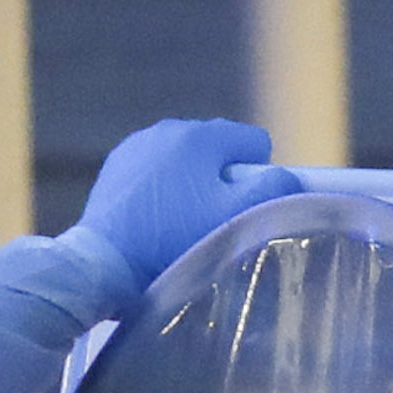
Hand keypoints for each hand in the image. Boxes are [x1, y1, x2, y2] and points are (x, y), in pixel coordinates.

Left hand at [82, 117, 304, 294]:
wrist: (105, 263)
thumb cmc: (175, 238)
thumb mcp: (236, 217)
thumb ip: (274, 189)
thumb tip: (288, 177)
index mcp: (201, 135)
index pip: (254, 142)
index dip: (259, 175)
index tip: (240, 207)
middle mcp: (169, 128)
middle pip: (219, 149)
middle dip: (224, 178)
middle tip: (211, 218)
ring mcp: (138, 144)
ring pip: (187, 159)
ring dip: (193, 182)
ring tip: (181, 220)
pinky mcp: (117, 164)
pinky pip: (158, 169)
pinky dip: (164, 187)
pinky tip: (155, 217)